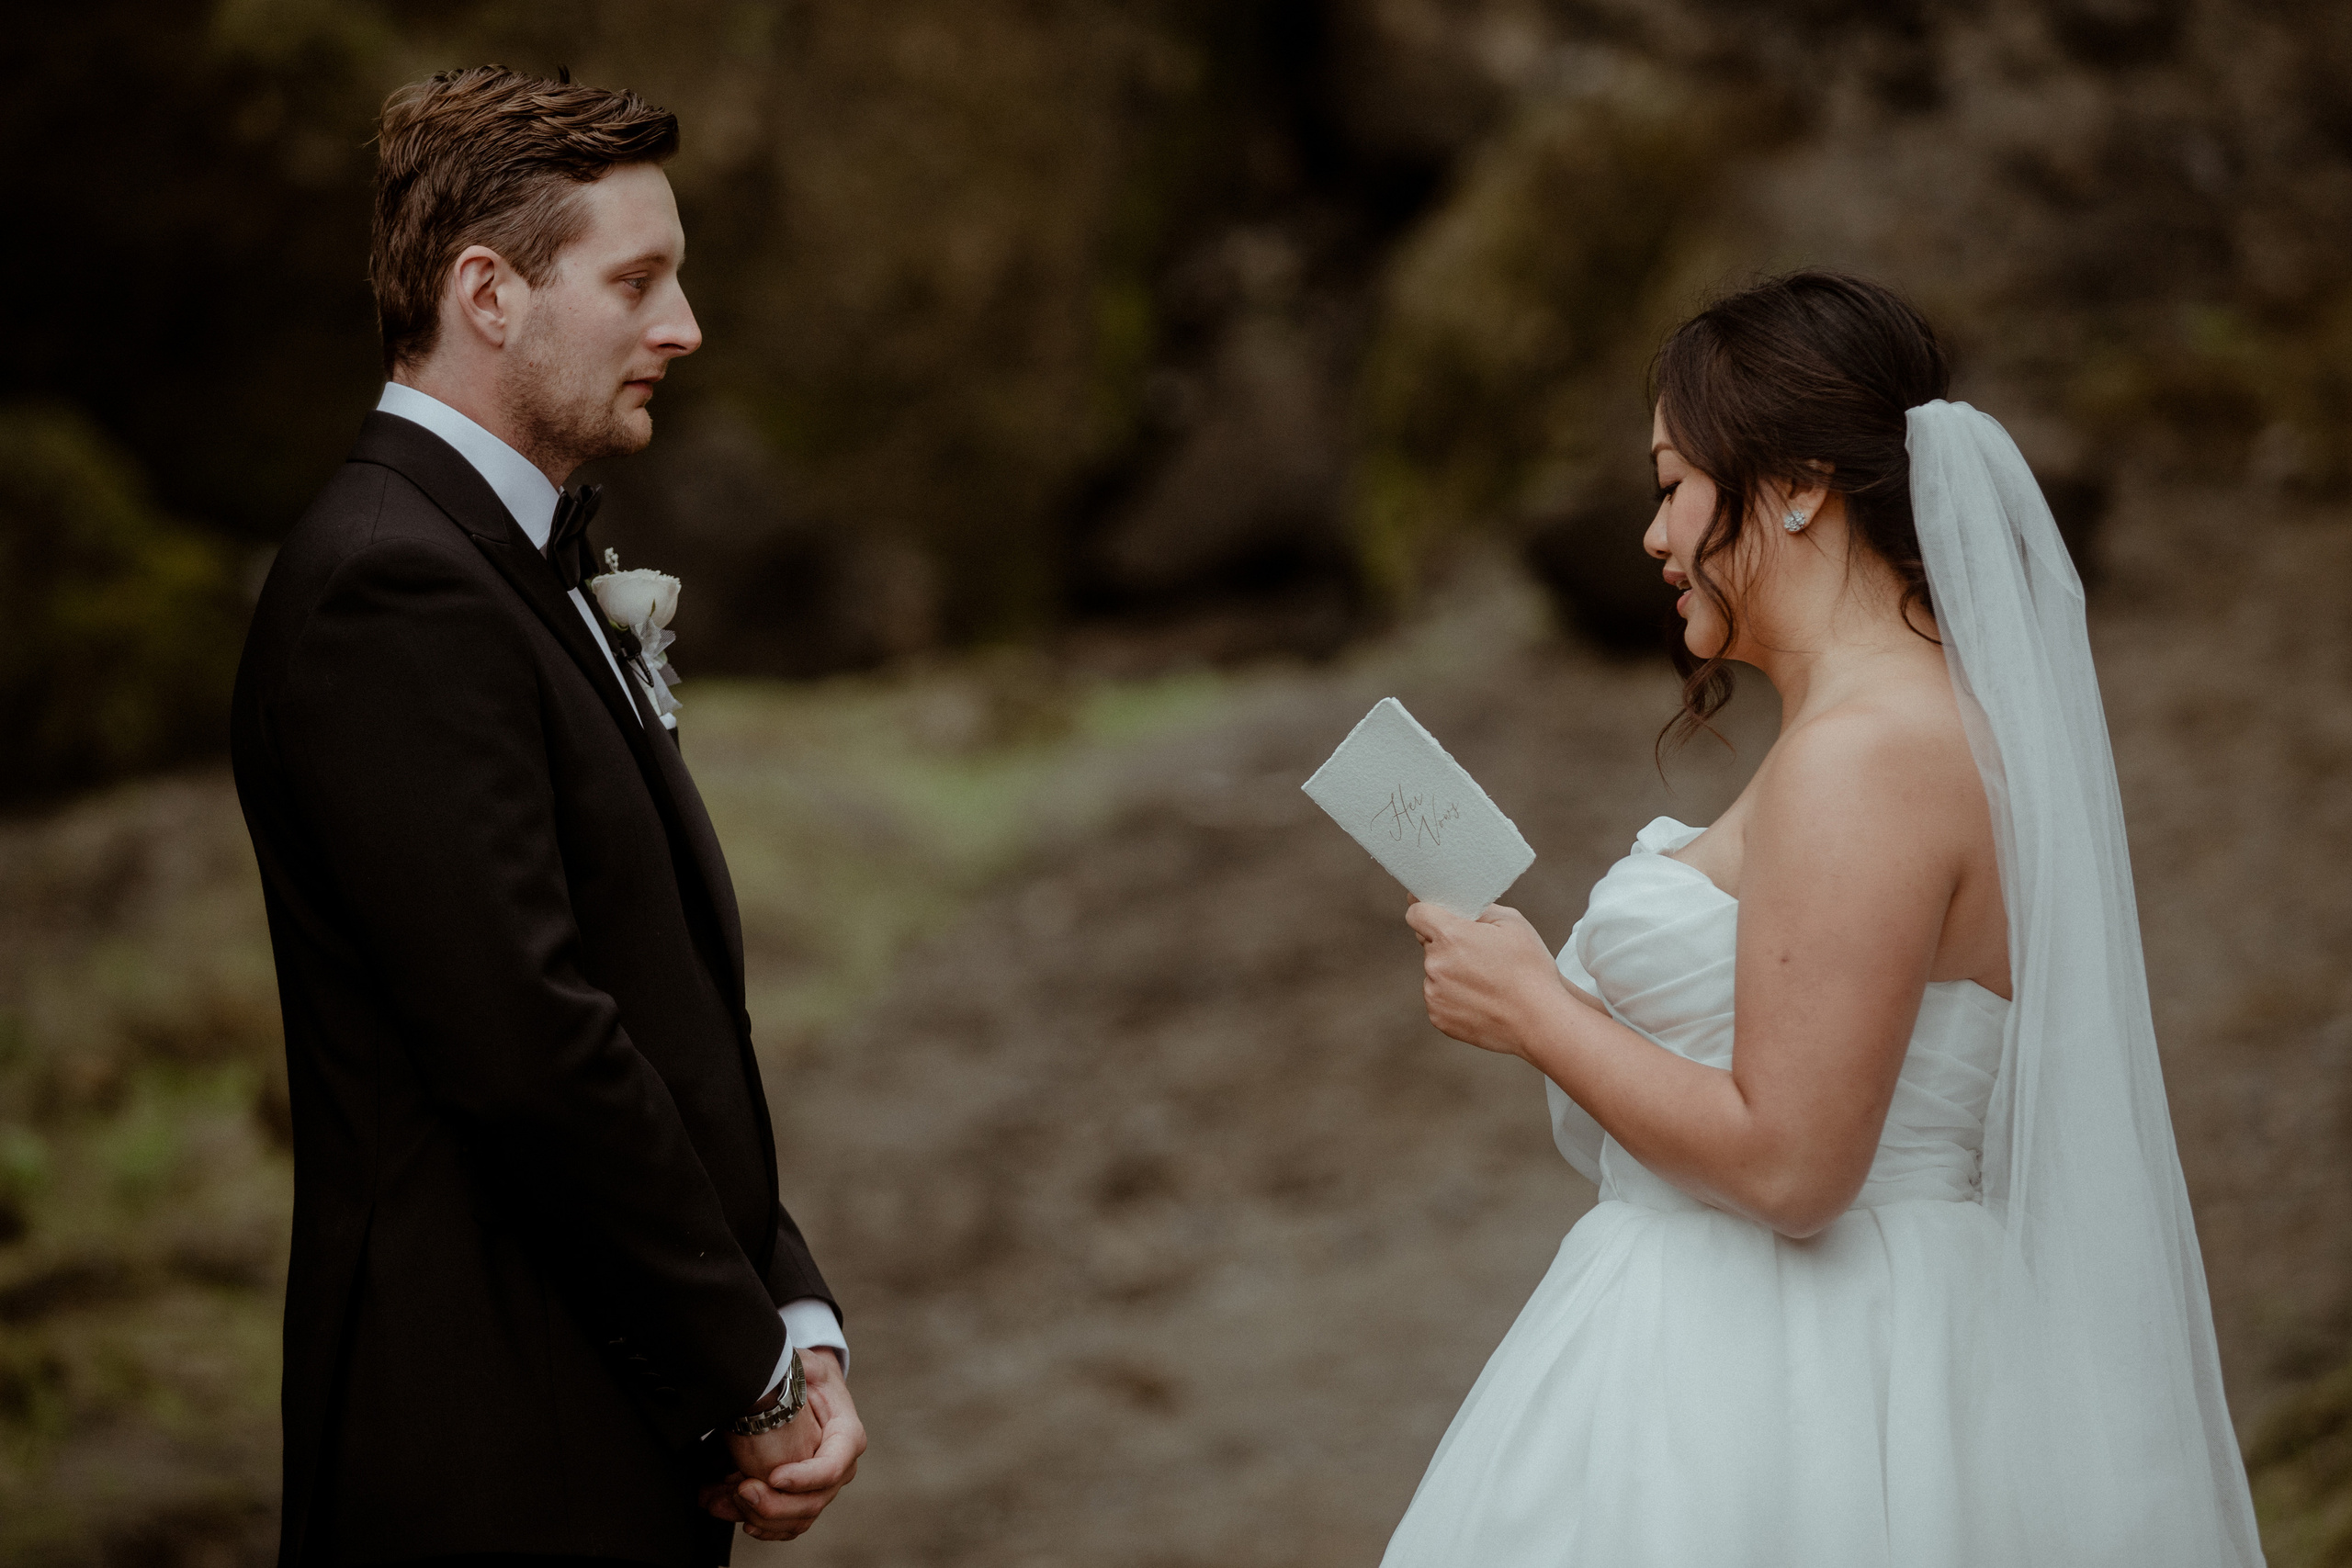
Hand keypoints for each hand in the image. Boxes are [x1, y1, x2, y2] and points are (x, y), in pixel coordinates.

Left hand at [699, 1348, 865, 1541]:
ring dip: (757, 1516)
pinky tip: (732, 1511)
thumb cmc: (809, 1380)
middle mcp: (839, 1469)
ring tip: (722, 1499)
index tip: (773, 1476)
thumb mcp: (808, 1366)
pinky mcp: (801, 1500)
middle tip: (740, 1490)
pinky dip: (757, 1524)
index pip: (831, 1467)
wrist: (808, 1395)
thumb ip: (801, 1368)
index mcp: (847, 1437)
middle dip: (773, 1504)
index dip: (804, 1478)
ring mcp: (821, 1489)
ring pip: (795, 1521)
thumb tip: (783, 1369)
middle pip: (812, 1502)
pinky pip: (784, 1526)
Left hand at [1407, 900, 1563, 1055]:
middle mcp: (1435, 964)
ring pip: (1435, 972)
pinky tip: (1480, 1000)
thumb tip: (1459, 907)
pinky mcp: (1438, 1017)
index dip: (1425, 910)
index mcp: (1450, 936)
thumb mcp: (1513, 923)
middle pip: (1429, 944)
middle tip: (1478, 954)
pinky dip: (1454, 997)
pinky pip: (1439, 998)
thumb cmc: (1530, 970)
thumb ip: (1479, 909)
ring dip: (1451, 972)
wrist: (1540, 1021)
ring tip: (1485, 982)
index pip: (1416, 913)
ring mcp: (1434, 993)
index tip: (1433, 912)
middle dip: (1447, 944)